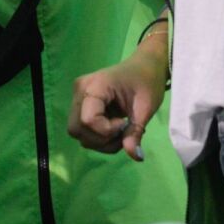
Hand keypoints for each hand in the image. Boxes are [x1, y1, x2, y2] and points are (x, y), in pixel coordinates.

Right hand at [68, 41, 167, 161]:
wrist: (145, 66)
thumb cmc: (147, 81)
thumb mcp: (146, 107)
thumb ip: (136, 132)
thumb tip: (136, 157)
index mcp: (96, 86)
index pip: (88, 119)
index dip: (106, 131)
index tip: (124, 124)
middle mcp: (81, 90)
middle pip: (76, 129)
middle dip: (100, 139)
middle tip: (123, 132)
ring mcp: (78, 97)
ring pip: (78, 132)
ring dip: (100, 141)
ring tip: (121, 131)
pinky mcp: (81, 104)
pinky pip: (82, 129)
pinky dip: (98, 137)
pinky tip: (114, 129)